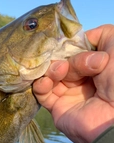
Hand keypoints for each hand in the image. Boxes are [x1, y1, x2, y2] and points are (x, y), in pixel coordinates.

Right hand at [33, 25, 113, 142]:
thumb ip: (101, 34)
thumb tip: (80, 38)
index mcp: (96, 67)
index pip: (75, 50)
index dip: (71, 46)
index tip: (73, 44)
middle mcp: (82, 80)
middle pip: (62, 61)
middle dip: (67, 59)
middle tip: (81, 66)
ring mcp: (69, 95)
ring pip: (51, 75)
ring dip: (53, 70)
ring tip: (61, 71)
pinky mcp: (57, 108)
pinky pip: (42, 93)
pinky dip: (41, 85)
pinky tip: (47, 81)